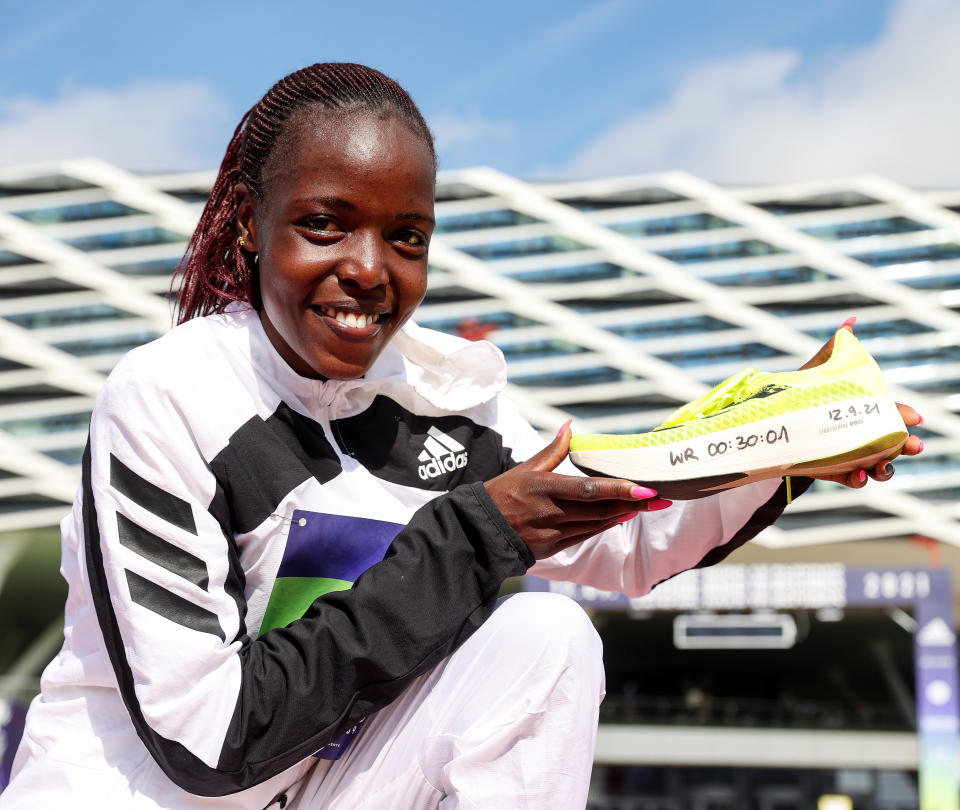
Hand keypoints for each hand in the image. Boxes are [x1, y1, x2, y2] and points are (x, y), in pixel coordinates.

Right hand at [484, 421, 669, 558]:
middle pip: (600, 510)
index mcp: (543, 488)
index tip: (645, 487)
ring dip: (623, 515)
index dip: (619, 490)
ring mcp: (552, 533)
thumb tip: (571, 426)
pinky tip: (621, 517)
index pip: (589, 490)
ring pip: (596, 524)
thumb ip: (553, 449)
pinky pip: (585, 536)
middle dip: (633, 504)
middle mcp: (550, 512)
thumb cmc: (502, 493)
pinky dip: (605, 526)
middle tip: (660, 497)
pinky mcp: (552, 548)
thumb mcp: (525, 468)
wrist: (479, 531)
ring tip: (647, 505)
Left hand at [801, 317, 923, 488]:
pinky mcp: (833, 471)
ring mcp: (851, 455)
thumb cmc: (802, 394)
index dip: (904, 416)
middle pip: (894, 444)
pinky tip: (858, 475)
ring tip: (882, 466)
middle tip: (914, 446)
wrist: (774, 423)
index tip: (914, 417)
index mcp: (864, 413)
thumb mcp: (817, 372)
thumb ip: (834, 350)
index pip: (890, 414)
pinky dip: (857, 480)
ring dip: (886, 468)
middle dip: (907, 446)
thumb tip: (849, 323)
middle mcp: (863, 436)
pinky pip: (851, 480)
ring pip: (879, 466)